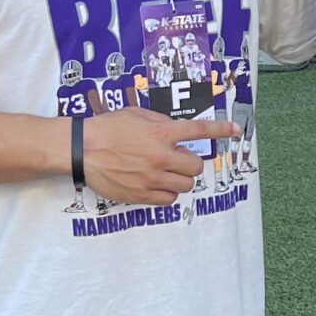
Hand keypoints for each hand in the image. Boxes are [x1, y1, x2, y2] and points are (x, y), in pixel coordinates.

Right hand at [82, 106, 237, 205]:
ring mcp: (151, 178)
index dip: (220, 129)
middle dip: (190, 162)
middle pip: (195, 166)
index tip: (234, 130)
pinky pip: (169, 199)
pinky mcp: (141, 195)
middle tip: (177, 159)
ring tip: (165, 172)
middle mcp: (160, 157)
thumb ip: (161, 123)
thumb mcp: (137, 115)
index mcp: (160, 134)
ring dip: (180, 179)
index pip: (198, 130)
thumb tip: (177, 132)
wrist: (81, 150)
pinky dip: (168, 193)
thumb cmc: (106, 129)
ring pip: (185, 185)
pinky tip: (157, 184)